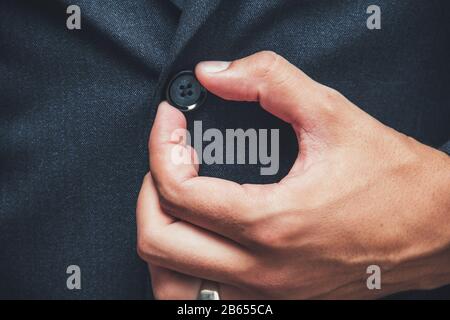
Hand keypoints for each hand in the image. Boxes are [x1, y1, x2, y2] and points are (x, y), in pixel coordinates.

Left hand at [137, 51, 449, 298]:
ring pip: (172, 285)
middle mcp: (263, 268)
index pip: (177, 190)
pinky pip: (205, 301)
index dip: (160, 145)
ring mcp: (269, 292)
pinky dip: (185, 270)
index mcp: (272, 222)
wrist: (438, 229)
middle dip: (150, 191)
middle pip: (160, 241)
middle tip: (170, 159)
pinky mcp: (279, 299)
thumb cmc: (396, 181)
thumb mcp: (332, 114)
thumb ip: (269, 81)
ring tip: (175, 201)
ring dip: (161, 237)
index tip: (172, 121)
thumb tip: (217, 74)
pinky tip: (199, 239)